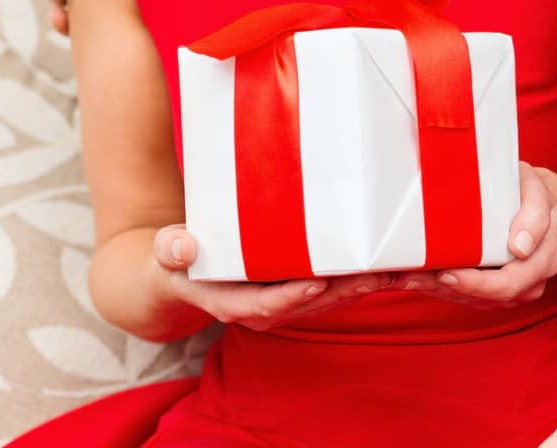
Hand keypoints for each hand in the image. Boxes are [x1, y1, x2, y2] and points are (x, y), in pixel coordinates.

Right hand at [150, 225, 387, 330]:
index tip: (316, 282)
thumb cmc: (173, 261)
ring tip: (391, 270)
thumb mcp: (164, 255)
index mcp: (230, 301)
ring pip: (324, 298)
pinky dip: (354, 279)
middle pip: (306, 303)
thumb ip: (171, 251)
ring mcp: (278, 301)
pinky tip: (383, 267)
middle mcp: (259, 308)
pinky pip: (327, 288)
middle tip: (376, 274)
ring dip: (357, 288)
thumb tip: (180, 247)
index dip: (290, 297)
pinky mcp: (292, 288)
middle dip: (341, 292)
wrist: (177, 278)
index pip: (264, 305)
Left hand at [407, 162, 556, 307]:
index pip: (509, 284)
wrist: (530, 199)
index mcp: (543, 259)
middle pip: (486, 298)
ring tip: (407, 276)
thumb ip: (535, 215)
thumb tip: (520, 247)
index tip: (447, 273)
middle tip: (414, 277)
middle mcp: (529, 281)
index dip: (476, 284)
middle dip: (448, 289)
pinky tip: (417, 277)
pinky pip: (467, 296)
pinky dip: (440, 288)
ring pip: (472, 300)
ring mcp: (511, 288)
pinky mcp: (492, 288)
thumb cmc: (529, 192)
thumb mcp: (538, 191)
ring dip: (438, 291)